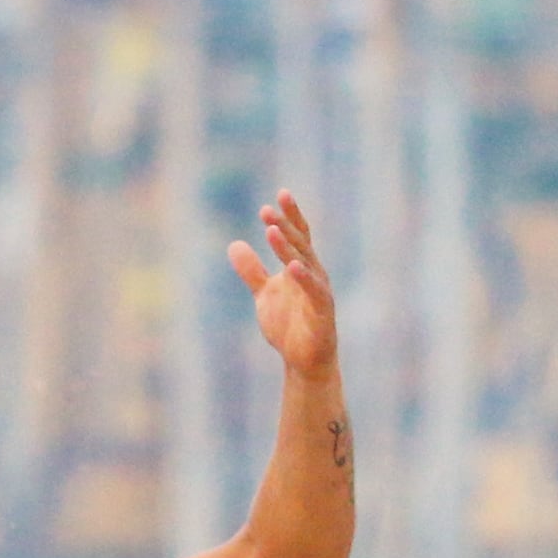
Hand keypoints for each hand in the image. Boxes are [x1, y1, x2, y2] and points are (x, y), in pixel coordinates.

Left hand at [230, 193, 336, 380]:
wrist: (303, 362)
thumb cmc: (289, 327)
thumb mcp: (264, 294)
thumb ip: (252, 271)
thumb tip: (234, 244)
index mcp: (301, 268)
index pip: (298, 236)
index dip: (290, 216)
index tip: (280, 194)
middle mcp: (314, 275)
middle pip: (300, 244)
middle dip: (285, 226)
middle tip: (266, 210)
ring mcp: (319, 293)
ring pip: (305, 263)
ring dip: (288, 247)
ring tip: (271, 230)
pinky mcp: (323, 313)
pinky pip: (314, 292)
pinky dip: (304, 278)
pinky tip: (292, 266)